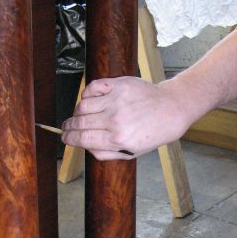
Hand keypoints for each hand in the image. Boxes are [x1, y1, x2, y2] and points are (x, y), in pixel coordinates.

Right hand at [61, 76, 189, 159]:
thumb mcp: (131, 152)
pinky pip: (92, 88)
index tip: (65, 137)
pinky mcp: (119, 85)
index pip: (83, 138)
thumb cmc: (153, 133)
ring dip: (77, 111)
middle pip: (79, 122)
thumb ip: (106, 153)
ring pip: (83, 105)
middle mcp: (115, 120)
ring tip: (80, 115)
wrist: (171, 109)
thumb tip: (84, 146)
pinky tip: (90, 100)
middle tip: (66, 127)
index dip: (69, 138)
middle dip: (68, 126)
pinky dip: (86, 94)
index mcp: (118, 139)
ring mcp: (116, 100)